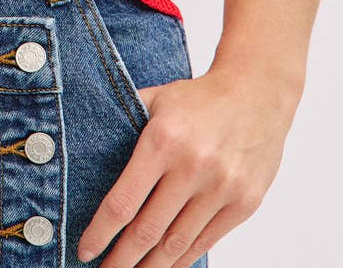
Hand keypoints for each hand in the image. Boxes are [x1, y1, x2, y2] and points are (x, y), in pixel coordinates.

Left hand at [76, 64, 300, 265]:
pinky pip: (206, 241)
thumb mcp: (156, 99)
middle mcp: (191, 168)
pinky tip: (165, 266)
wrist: (257, 92)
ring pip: (178, 244)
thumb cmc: (199, 98)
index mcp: (161, 142)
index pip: (123, 202)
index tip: (85, 250)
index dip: (101, 233)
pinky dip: (183, 259)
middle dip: (121, 260)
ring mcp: (221, 188)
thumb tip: (86, 145)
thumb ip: (124, 123)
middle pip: (148, 231)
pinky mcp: (245, 203)